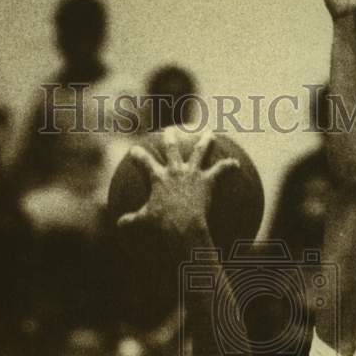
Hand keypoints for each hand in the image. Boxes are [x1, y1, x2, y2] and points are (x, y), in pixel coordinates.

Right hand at [117, 128, 238, 239]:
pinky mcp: (207, 180)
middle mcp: (175, 170)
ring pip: (200, 151)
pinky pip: (221, 170)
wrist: (182, 225)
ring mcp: (192, 173)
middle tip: (170, 130)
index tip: (134, 150)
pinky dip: (229, 167)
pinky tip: (237, 165)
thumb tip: (118, 225)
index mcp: (158, 177)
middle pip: (172, 148)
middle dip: (170, 138)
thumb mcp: (143, 222)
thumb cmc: (162, 224)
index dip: (138, 155)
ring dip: (205, 141)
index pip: (144, 162)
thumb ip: (131, 221)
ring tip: (209, 133)